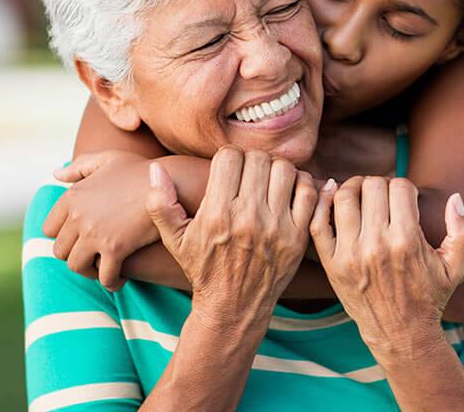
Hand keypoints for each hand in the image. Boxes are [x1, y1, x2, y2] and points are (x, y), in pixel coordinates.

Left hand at [43, 151, 153, 290]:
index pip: (49, 229)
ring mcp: (94, 234)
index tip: (78, 241)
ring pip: (77, 266)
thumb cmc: (142, 171)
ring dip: (89, 272)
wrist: (171, 182)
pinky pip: (104, 276)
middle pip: (60, 251)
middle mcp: (78, 216)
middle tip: (93, 258)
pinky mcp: (115, 249)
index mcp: (72, 197)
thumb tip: (56, 175)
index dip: (63, 238)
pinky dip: (110, 282)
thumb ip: (80, 166)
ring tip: (103, 270)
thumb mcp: (109, 159)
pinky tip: (119, 280)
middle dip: (75, 256)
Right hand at [147, 147, 316, 321]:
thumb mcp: (174, 239)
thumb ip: (160, 203)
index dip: (227, 157)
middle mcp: (248, 218)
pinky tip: (290, 188)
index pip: (229, 157)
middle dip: (252, 160)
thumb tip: (156, 168)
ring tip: (268, 179)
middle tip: (249, 172)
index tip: (228, 168)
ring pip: (284, 169)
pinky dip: (302, 182)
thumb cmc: (203, 268)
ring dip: (277, 168)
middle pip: (258, 159)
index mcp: (217, 214)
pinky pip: (308, 192)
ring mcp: (276, 227)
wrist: (233, 306)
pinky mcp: (298, 237)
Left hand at [310, 176, 463, 356]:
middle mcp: (377, 245)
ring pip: (343, 196)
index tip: (406, 198)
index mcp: (407, 241)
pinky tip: (334, 200)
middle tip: (384, 195)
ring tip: (362, 194)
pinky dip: (322, 204)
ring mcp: (350, 254)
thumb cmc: (430, 296)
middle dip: (381, 184)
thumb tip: (455, 198)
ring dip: (353, 187)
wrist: (401, 333)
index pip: (400, 187)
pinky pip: (318, 222)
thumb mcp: (456, 266)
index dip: (405, 187)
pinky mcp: (332, 263)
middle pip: (372, 186)